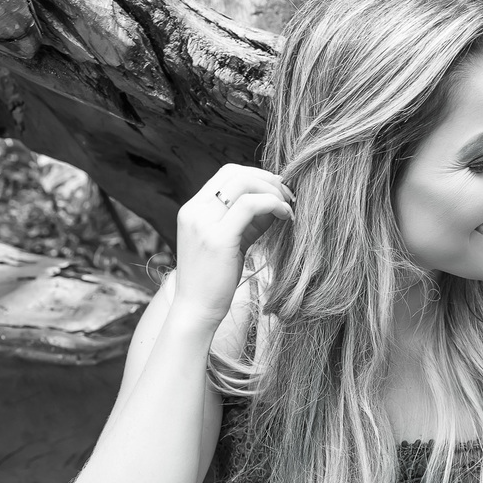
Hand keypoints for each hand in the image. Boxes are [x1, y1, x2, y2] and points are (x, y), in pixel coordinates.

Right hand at [172, 164, 293, 327]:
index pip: (227, 173)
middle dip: (267, 180)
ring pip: (243, 184)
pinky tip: (286, 217)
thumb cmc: (215, 280)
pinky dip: (273, 205)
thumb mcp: (231, 241)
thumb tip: (275, 201)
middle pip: (235, 172)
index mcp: (193, 209)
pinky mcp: (218, 238)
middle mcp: (194, 210)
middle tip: (289, 196)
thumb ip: (248, 220)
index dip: (257, 176)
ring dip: (272, 191)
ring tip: (289, 207)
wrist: (196, 310)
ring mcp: (203, 222)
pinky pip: (250, 205)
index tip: (278, 190)